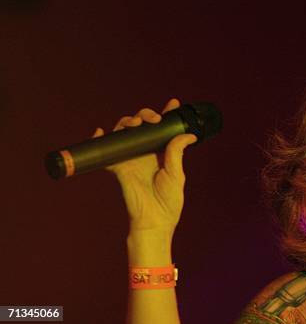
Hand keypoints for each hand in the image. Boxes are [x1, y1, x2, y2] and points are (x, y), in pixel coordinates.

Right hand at [93, 98, 197, 232]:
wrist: (154, 221)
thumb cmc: (168, 201)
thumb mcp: (176, 174)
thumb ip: (177, 152)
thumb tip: (188, 134)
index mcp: (161, 153)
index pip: (162, 129)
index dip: (166, 114)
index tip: (173, 103)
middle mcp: (145, 152)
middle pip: (141, 125)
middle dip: (145, 114)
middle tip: (154, 118)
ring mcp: (130, 158)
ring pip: (124, 132)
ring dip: (127, 122)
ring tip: (135, 123)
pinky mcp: (118, 167)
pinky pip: (106, 151)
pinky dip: (100, 139)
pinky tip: (101, 132)